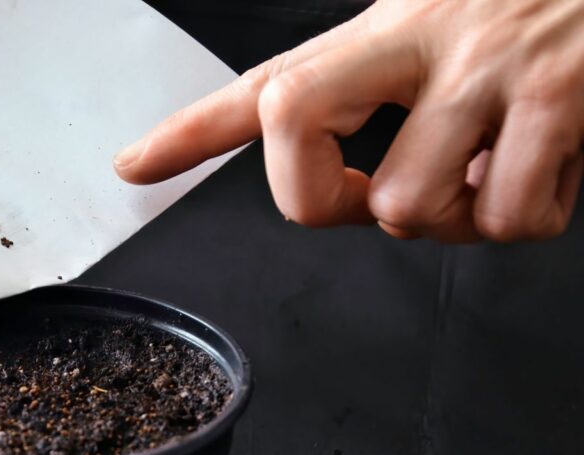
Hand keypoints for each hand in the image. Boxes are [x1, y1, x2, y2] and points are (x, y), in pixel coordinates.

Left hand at [114, 0, 583, 242]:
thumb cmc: (539, 15)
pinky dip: (527, 216)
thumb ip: (377, 104)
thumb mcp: (441, 34)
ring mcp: (489, 67)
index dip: (188, 130)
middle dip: (322, 199)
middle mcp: (425, 37)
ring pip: (405, 204)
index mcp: (387, 29)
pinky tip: (547, 167)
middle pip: (293, 128)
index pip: (268, 81)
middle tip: (373, 194)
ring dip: (451, 217)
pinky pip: (510, 217)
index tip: (131, 166)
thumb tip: (358, 199)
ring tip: (492, 170)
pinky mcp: (563, 98)